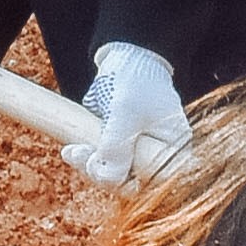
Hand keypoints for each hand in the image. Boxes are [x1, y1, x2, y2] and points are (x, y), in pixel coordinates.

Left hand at [68, 42, 190, 188]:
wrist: (125, 60)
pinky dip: (86, 161)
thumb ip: (117, 146)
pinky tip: (71, 150)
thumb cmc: (137, 81)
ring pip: (114, 178)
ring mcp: (138, 155)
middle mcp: (158, 157)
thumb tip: (107, 178)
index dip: (133, 183)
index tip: (109, 169)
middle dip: (104, 175)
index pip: (158, 184)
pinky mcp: (120, 151)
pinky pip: (103, 167)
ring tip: (73, 151)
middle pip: (132, 185)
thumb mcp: (125, 112)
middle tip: (83, 156)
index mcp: (173, 149)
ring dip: (90, 168)